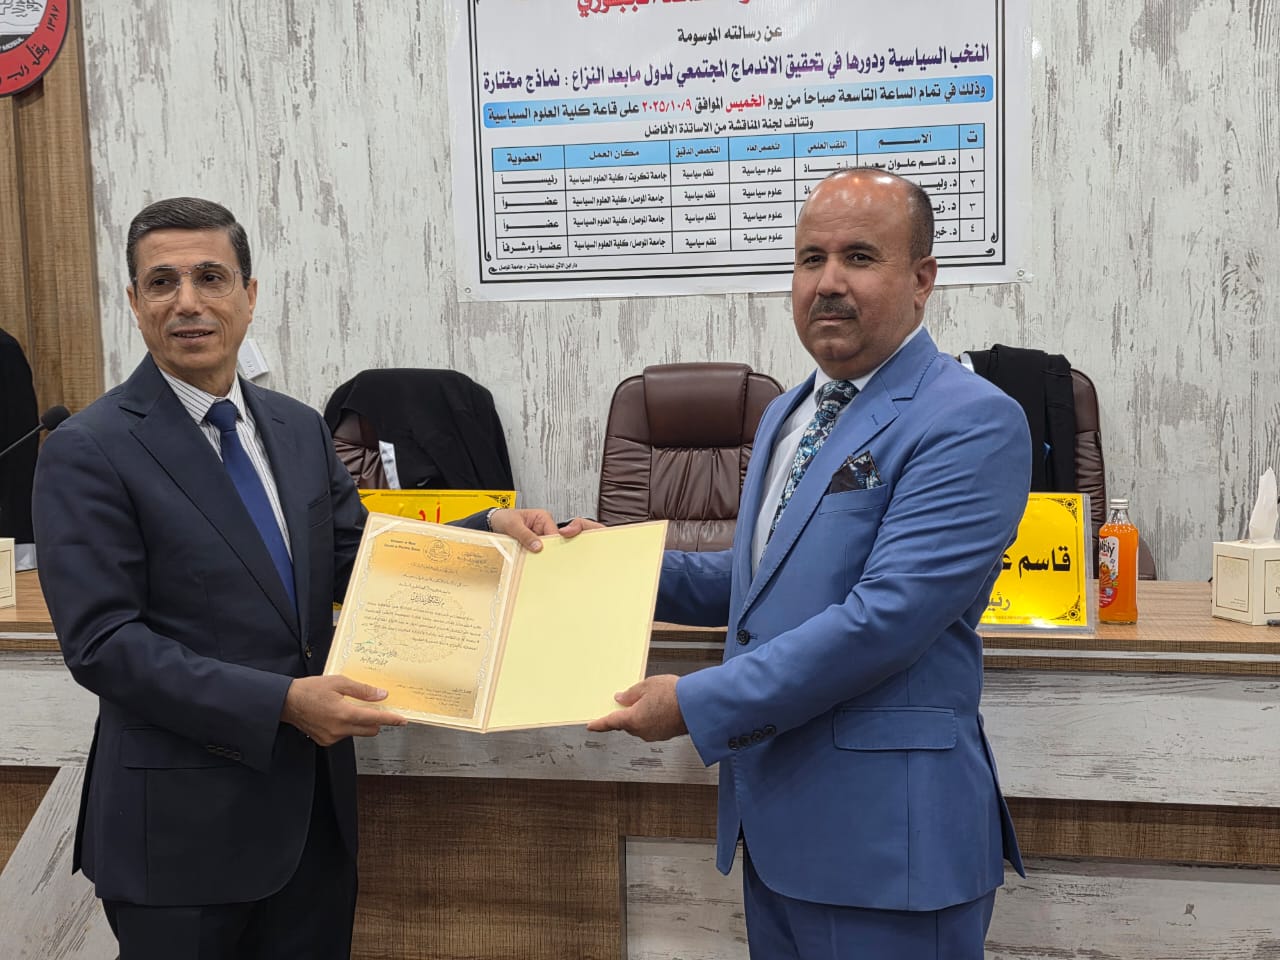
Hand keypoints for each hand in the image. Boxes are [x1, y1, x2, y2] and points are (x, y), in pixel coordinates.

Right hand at [281, 675, 406, 745]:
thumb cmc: (310, 689)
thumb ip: (362, 690)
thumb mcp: (338, 682)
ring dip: (359, 722)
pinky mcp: (325, 741)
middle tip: (373, 707)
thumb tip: (380, 695)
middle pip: (369, 729)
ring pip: (357, 732)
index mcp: (344, 714)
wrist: (286, 702)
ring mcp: (331, 737)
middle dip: (375, 720)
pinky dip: (346, 726)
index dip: (391, 719)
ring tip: (346, 707)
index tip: (402, 720)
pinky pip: (344, 735)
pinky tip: (335, 714)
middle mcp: (339, 729)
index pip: (375, 719)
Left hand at [489, 508, 603, 551]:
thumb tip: (537, 546)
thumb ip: (525, 535)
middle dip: (545, 552)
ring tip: (529, 559)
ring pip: (543, 550)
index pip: (554, 533)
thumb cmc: (503, 518)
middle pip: (551, 544)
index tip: (548, 553)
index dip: (553, 545)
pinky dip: (531, 558)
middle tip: (538, 559)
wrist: (492, 523)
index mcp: (543, 518)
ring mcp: (537, 538)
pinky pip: (535, 553)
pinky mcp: (531, 545)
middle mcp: (542, 528)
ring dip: (537, 556)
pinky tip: (527, 561)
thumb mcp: (513, 525)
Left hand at [586, 674, 686, 741]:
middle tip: (630, 700)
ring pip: (639, 725)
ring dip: (640, 716)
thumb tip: (620, 698)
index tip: (591, 726)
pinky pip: (651, 727)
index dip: (599, 724)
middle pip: (626, 724)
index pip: (610, 722)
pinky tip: (660, 707)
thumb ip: (631, 693)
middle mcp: (641, 731)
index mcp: (633, 719)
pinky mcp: (664, 735)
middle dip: (626, 714)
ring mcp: (654, 734)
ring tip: (652, 700)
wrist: (697, 706)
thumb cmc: (674, 694)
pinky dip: (651, 719)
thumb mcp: (647, 686)